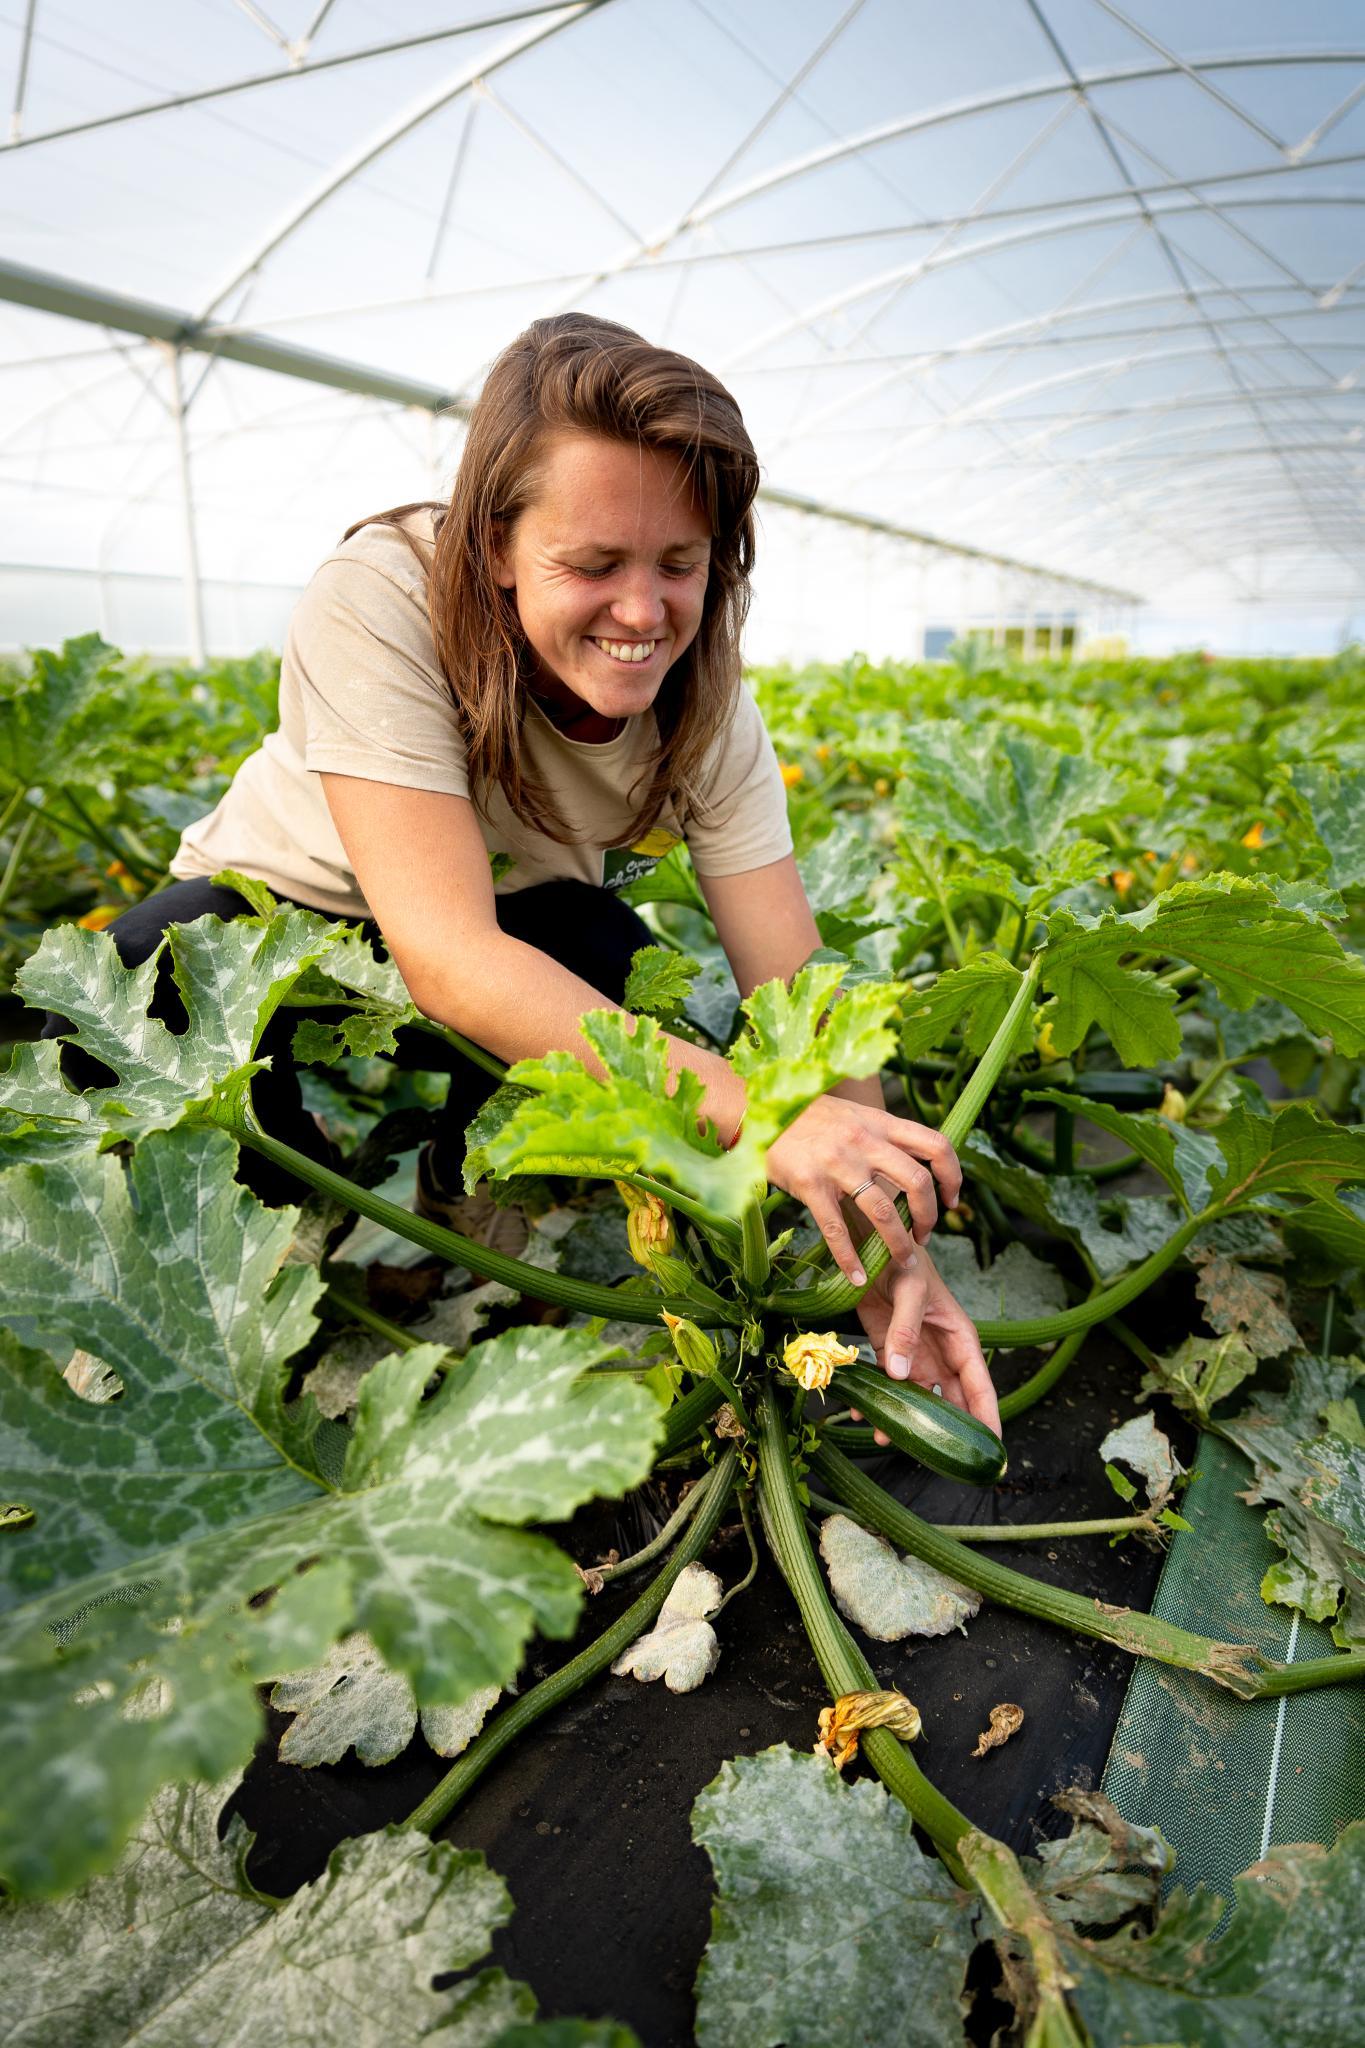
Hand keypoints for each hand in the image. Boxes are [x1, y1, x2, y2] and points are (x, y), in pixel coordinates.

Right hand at [765, 1094, 961, 1287]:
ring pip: (883, 1211)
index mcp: (880, 1123)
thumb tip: (912, 1164)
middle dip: (929, 1217)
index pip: (936, 1145)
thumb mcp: (853, 1116)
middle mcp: (864, 1141)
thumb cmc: (808, 1117)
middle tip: (925, 1236)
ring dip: (899, 1244)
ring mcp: (838, 1163)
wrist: (758, 1110)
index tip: (952, 1199)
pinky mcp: (810, 1184)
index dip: (953, 1175)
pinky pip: (836, 1229)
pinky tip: (856, 1277)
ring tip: (903, 1263)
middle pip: (917, 1182)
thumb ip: (881, 1136)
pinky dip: (849, 1259)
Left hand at [849, 1240, 1000, 1437]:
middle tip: (932, 1459)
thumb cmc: (905, 1261)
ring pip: (917, 1400)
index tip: (992, 1452)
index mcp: (961, 1340)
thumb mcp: (911, 1291)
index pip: (981, 1388)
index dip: (988, 1420)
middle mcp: (942, 1355)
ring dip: (904, 1420)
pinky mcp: (888, 1352)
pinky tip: (860, 1413)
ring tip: (883, 1437)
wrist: (873, 1244)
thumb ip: (906, 1332)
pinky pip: (887, 1385)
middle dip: (943, 1432)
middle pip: (951, 1403)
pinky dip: (876, 1400)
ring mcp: (915, 1357)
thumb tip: (901, 1376)